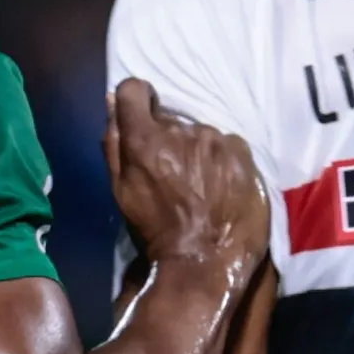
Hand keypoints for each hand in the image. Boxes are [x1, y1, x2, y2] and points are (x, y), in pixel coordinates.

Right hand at [105, 79, 265, 280]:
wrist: (205, 262)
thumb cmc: (155, 231)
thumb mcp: (120, 190)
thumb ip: (113, 142)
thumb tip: (110, 100)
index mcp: (145, 139)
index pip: (134, 90)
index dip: (137, 101)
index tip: (143, 118)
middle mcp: (182, 130)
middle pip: (171, 117)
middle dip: (168, 138)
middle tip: (174, 172)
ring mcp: (216, 139)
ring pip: (200, 132)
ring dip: (197, 150)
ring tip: (201, 184)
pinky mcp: (242, 152)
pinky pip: (226, 144)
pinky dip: (222, 159)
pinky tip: (222, 185)